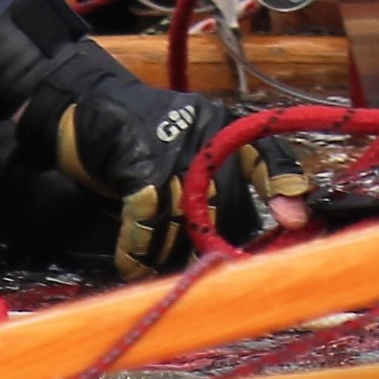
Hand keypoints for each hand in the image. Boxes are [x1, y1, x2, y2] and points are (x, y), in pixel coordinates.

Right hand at [23, 43, 305, 277]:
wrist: (82, 102)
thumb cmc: (141, 138)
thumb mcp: (186, 157)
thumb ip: (213, 194)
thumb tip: (238, 249)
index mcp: (226, 126)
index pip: (267, 151)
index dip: (283, 182)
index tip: (295, 217)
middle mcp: (206, 130)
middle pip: (223, 204)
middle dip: (210, 246)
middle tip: (203, 276)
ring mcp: (170, 142)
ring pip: (183, 215)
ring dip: (168, 254)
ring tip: (157, 274)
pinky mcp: (134, 156)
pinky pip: (146, 213)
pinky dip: (137, 245)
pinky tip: (132, 263)